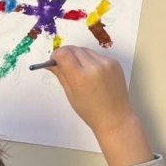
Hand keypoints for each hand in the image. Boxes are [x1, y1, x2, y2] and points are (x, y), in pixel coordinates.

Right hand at [49, 46, 152, 165]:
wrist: (115, 117)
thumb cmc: (90, 111)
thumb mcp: (70, 94)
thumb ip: (60, 75)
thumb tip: (50, 63)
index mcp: (81, 77)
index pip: (62, 54)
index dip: (55, 55)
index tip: (54, 61)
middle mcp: (94, 66)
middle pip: (73, 49)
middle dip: (65, 54)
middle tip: (64, 65)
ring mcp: (106, 63)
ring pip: (85, 50)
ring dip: (78, 56)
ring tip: (80, 71)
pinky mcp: (115, 62)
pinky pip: (97, 55)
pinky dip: (91, 60)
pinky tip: (93, 73)